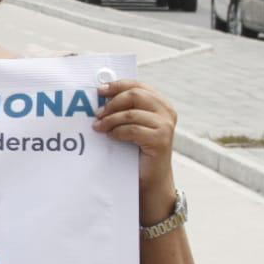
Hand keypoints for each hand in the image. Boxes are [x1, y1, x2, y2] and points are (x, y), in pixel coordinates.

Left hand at [92, 80, 177, 220]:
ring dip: (110, 120)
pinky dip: (117, 132)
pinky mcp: (161, 140)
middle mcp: (166, 111)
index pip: (138, 85)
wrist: (149, 179)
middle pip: (135, 95)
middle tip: (96, 114)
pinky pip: (133, 130)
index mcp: (160, 104)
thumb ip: (123, 110)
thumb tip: (100, 94)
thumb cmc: (136, 150)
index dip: (118, 85)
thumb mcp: (130, 125)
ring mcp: (166, 125)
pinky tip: (110, 137)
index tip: (99, 90)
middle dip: (112, 103)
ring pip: (131, 113)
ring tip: (98, 128)